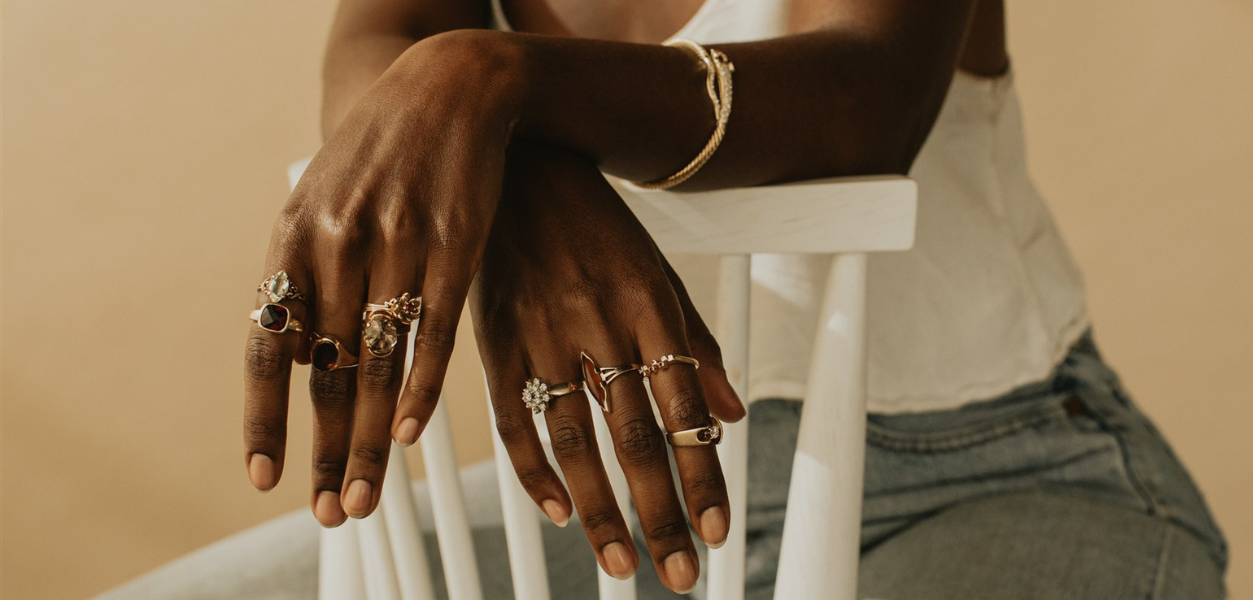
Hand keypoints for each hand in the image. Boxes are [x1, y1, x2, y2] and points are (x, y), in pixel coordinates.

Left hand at [241, 33, 521, 524]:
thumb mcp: (324, 201)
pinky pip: (435, 333)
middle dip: (326, 450)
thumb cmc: (381, 152)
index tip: (263, 477)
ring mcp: (397, 245)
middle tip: (329, 512)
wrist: (448, 86)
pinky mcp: (455, 246)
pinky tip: (415, 433)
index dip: (263, 417)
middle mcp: (338, 246)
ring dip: (372, 440)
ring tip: (369, 495)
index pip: (267, 346)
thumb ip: (306, 278)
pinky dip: (423, 387)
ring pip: (378, 364)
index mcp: (294, 237)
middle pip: (325, 372)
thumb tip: (301, 362)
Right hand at [471, 142, 744, 592]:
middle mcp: (599, 325)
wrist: (517, 163)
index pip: (683, 409)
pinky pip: (512, 421)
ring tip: (622, 564)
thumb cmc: (596, 225)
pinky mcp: (494, 341)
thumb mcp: (658, 273)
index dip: (702, 475)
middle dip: (661, 513)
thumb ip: (695, 344)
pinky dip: (533, 473)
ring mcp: (541, 335)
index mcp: (649, 307)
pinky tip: (557, 514)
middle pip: (635, 439)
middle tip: (679, 574)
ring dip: (600, 511)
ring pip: (575, 443)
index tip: (717, 530)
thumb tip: (734, 415)